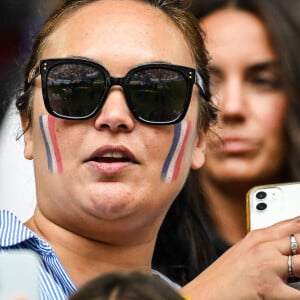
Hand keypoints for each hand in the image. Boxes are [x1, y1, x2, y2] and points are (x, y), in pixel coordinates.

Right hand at [181, 217, 299, 299]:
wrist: (206, 293)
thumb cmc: (223, 275)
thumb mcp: (244, 251)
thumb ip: (266, 245)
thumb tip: (286, 246)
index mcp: (257, 236)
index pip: (293, 224)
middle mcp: (264, 247)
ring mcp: (268, 266)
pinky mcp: (270, 288)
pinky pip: (299, 293)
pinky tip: (299, 290)